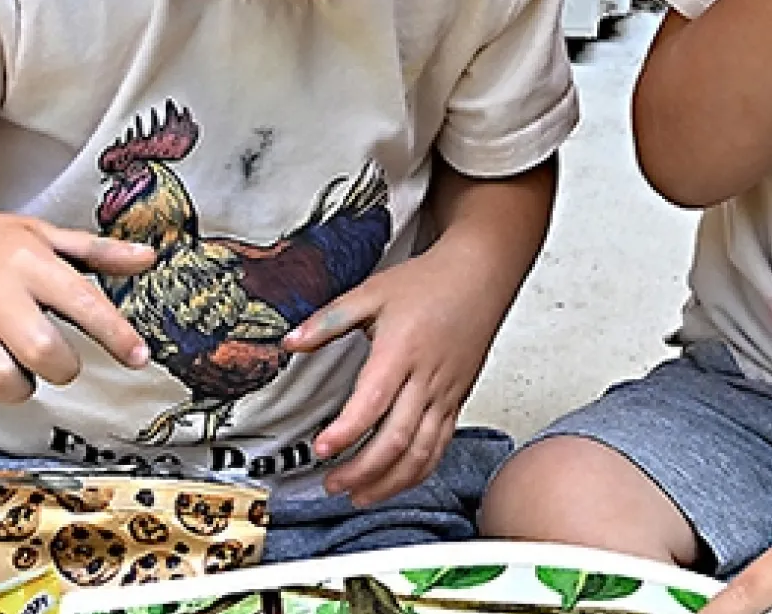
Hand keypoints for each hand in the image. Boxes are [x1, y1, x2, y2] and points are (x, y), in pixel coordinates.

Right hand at [0, 206, 155, 410]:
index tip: (138, 356)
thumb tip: (146, 258)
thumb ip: (97, 252)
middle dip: (63, 368)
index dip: (116, 335)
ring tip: (20, 369)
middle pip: (42, 350)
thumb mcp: (42, 235)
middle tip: (59, 361)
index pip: (83, 303)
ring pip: (0, 379)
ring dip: (21, 387)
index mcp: (28, 263)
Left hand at [283, 243, 512, 505]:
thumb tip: (290, 342)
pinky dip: (418, 471)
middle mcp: (427, 379)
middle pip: (398, 439)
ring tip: (359, 496)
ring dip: (390, 481)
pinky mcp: (457, 401)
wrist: (480, 276)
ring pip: (422, 452)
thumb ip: (329, 320)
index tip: (321, 448)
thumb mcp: (371, 292)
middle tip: (332, 484)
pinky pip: (440, 446)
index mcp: (401, 352)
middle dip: (362, 470)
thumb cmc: (430, 283)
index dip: (346, 431)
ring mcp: (446, 394)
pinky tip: (396, 482)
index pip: (373, 402)